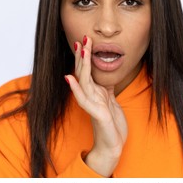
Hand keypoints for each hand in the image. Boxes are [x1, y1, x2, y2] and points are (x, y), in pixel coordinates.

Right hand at [64, 35, 127, 176]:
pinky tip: (70, 78)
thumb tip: (104, 77)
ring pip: (84, 81)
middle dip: (83, 55)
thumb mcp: (111, 101)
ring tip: (81, 50)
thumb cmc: (112, 124)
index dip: (86, 56)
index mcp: (95, 92)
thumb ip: (105, 89)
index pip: (87, 71)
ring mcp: (92, 104)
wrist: (113, 144)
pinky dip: (76, 88)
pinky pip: (84, 99)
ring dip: (82, 65)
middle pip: (84, 72)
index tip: (85, 40)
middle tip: (82, 38)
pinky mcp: (96, 113)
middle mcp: (91, 96)